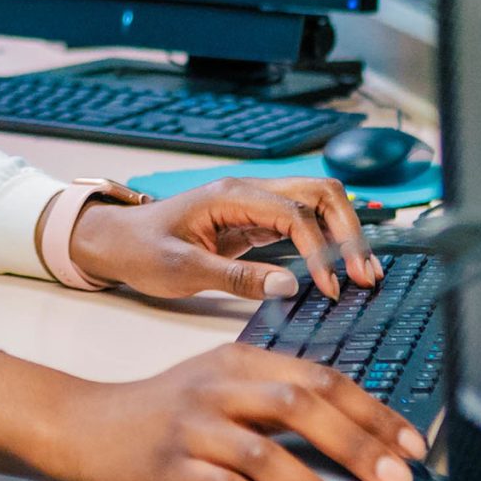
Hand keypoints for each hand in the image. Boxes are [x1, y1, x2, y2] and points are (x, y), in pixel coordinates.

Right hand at [0, 347, 428, 480]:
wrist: (91, 424)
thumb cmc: (168, 409)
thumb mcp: (224, 387)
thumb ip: (280, 402)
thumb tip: (358, 442)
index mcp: (241, 361)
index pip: (320, 378)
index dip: (372, 411)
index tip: (410, 444)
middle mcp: (219, 387)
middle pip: (301, 406)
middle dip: (359, 446)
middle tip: (398, 480)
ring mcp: (195, 426)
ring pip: (269, 456)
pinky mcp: (173, 466)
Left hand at [68, 176, 383, 300]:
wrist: (115, 241)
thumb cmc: (141, 250)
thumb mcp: (183, 270)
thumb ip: (237, 277)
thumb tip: (290, 285)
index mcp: (231, 196)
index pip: (295, 213)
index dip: (319, 250)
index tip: (329, 288)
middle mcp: (249, 193)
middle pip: (320, 193)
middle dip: (349, 231)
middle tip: (365, 277)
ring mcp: (254, 206)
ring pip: (317, 204)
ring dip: (344, 234)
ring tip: (363, 274)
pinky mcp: (255, 223)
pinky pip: (303, 224)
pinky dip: (327, 243)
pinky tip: (340, 270)